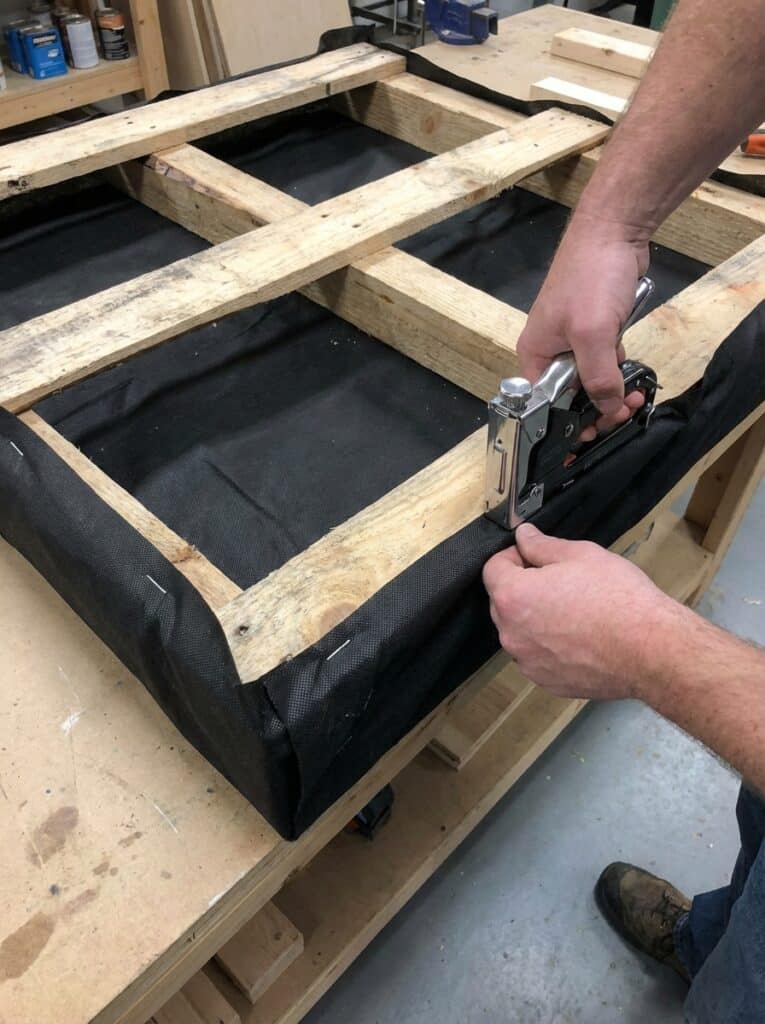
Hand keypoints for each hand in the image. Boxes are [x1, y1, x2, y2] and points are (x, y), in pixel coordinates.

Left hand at [482, 523, 680, 700]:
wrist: (651, 649)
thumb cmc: (618, 598)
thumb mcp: (580, 555)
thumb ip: (542, 545)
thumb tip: (524, 536)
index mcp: (513, 597)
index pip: (493, 568)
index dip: (512, 556)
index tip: (534, 556)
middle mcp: (511, 633)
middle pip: (503, 602)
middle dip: (522, 588)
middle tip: (559, 582)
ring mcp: (528, 661)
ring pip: (520, 631)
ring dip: (535, 619)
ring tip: (574, 611)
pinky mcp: (547, 681)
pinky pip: (538, 657)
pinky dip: (550, 646)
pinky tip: (580, 637)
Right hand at [517, 213, 650, 433]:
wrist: (614, 231)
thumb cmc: (591, 280)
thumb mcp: (592, 335)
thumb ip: (598, 377)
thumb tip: (609, 410)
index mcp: (535, 354)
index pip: (542, 402)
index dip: (565, 423)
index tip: (590, 436)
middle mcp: (550, 349)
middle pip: (568, 393)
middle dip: (596, 407)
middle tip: (622, 414)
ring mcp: (574, 338)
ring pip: (590, 378)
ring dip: (612, 391)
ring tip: (635, 399)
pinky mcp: (596, 328)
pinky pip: (605, 360)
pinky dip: (619, 369)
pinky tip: (634, 376)